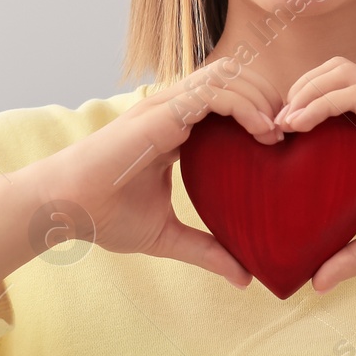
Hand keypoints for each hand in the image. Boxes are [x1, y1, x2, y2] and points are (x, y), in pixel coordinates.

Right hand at [29, 55, 286, 287]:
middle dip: (266, 98)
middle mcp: (172, 109)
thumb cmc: (105, 217)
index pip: (225, 100)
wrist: (64, 209)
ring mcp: (166, 106)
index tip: (282, 145)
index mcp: (174, 128)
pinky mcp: (162, 112)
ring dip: (260, 98)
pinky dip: (244, 105)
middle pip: (232, 79)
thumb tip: (244, 278)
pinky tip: (263, 132)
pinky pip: (213, 92)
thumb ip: (206, 250)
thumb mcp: (166, 236)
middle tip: (291, 134)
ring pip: (226, 76)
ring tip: (279, 133)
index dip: (257, 113)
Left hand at [273, 57, 355, 292]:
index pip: (339, 98)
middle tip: (271, 125)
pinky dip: (318, 101)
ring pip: (339, 72)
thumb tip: (318, 282)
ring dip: (302, 89)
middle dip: (297, 90)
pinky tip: (297, 123)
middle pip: (334, 74)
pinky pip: (352, 91)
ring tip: (279, 121)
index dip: (305, 108)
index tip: (277, 138)